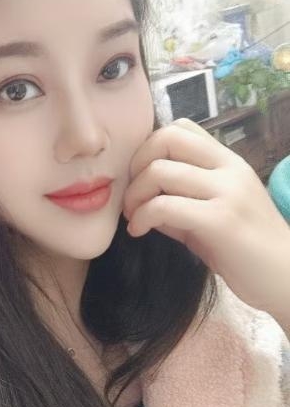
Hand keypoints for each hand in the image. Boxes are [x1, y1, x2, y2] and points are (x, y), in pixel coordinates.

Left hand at [122, 118, 289, 315]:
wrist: (285, 278)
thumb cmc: (246, 251)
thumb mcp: (213, 214)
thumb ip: (181, 199)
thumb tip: (139, 194)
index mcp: (229, 162)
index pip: (181, 128)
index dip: (149, 147)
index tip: (140, 177)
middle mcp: (229, 169)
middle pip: (166, 138)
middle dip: (136, 165)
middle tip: (132, 196)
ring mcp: (227, 192)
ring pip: (159, 171)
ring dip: (134, 195)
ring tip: (133, 217)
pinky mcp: (220, 221)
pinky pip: (164, 206)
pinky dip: (141, 217)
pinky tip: (139, 231)